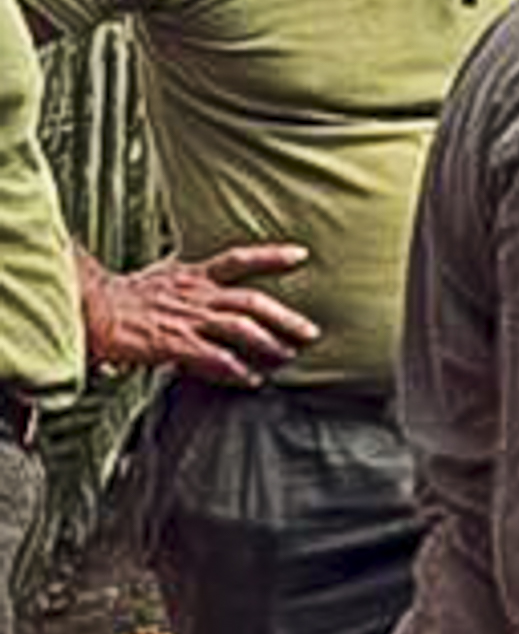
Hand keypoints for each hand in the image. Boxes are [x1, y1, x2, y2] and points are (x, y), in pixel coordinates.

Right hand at [84, 245, 315, 380]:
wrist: (92, 310)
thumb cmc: (126, 297)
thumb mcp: (163, 276)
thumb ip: (190, 276)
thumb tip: (208, 271)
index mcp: (193, 275)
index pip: (239, 260)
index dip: (271, 256)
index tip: (302, 254)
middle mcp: (196, 294)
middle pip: (251, 301)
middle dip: (285, 317)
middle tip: (311, 332)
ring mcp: (187, 318)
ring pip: (240, 328)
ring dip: (268, 344)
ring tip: (286, 356)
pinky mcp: (174, 343)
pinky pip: (215, 358)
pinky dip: (238, 370)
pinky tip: (251, 380)